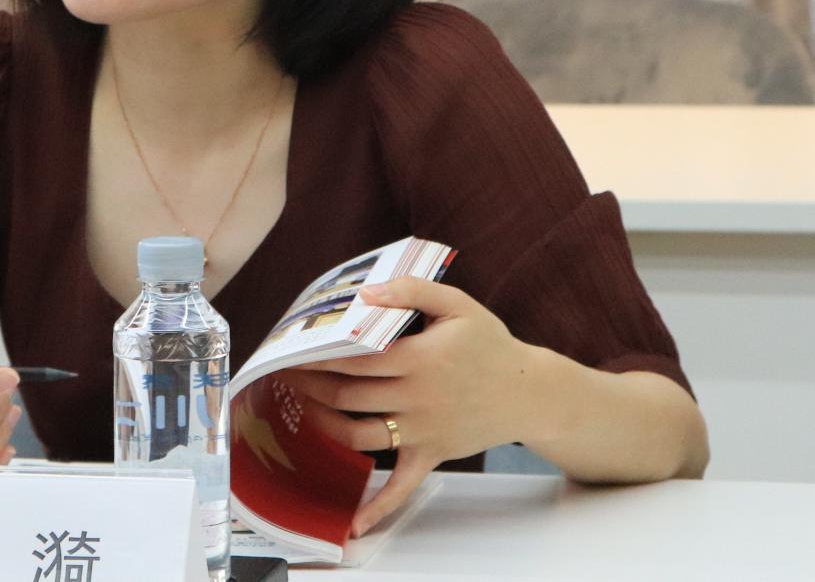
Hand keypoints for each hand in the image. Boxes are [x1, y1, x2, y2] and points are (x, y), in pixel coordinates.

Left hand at [284, 276, 543, 535]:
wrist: (528, 392)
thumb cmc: (489, 344)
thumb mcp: (456, 304)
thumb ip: (411, 290)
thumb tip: (366, 294)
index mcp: (419, 359)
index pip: (354, 359)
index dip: (319, 354)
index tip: (294, 348)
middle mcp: (416, 398)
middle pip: (348, 396)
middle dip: (310, 384)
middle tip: (286, 373)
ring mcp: (422, 432)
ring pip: (359, 436)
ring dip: (324, 424)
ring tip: (303, 407)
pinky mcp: (430, 456)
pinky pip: (401, 487)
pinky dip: (378, 507)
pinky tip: (355, 523)